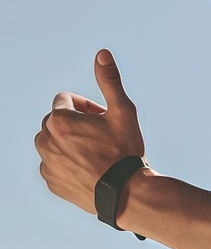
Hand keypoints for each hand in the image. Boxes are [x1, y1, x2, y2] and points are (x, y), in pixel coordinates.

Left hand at [35, 49, 147, 213]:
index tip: (104, 120)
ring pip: (55, 143)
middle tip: (103, 140)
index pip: (66, 101)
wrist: (127, 194)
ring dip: (70, 144)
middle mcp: (45, 138)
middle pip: (58, 122)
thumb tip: (102, 53)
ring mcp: (46, 161)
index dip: (87, 108)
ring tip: (97, 157)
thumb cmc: (126, 153)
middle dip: (77, 126)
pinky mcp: (50, 180)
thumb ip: (109, 82)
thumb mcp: (123, 113)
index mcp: (59, 119)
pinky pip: (55, 166)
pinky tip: (90, 172)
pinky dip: (69, 165)